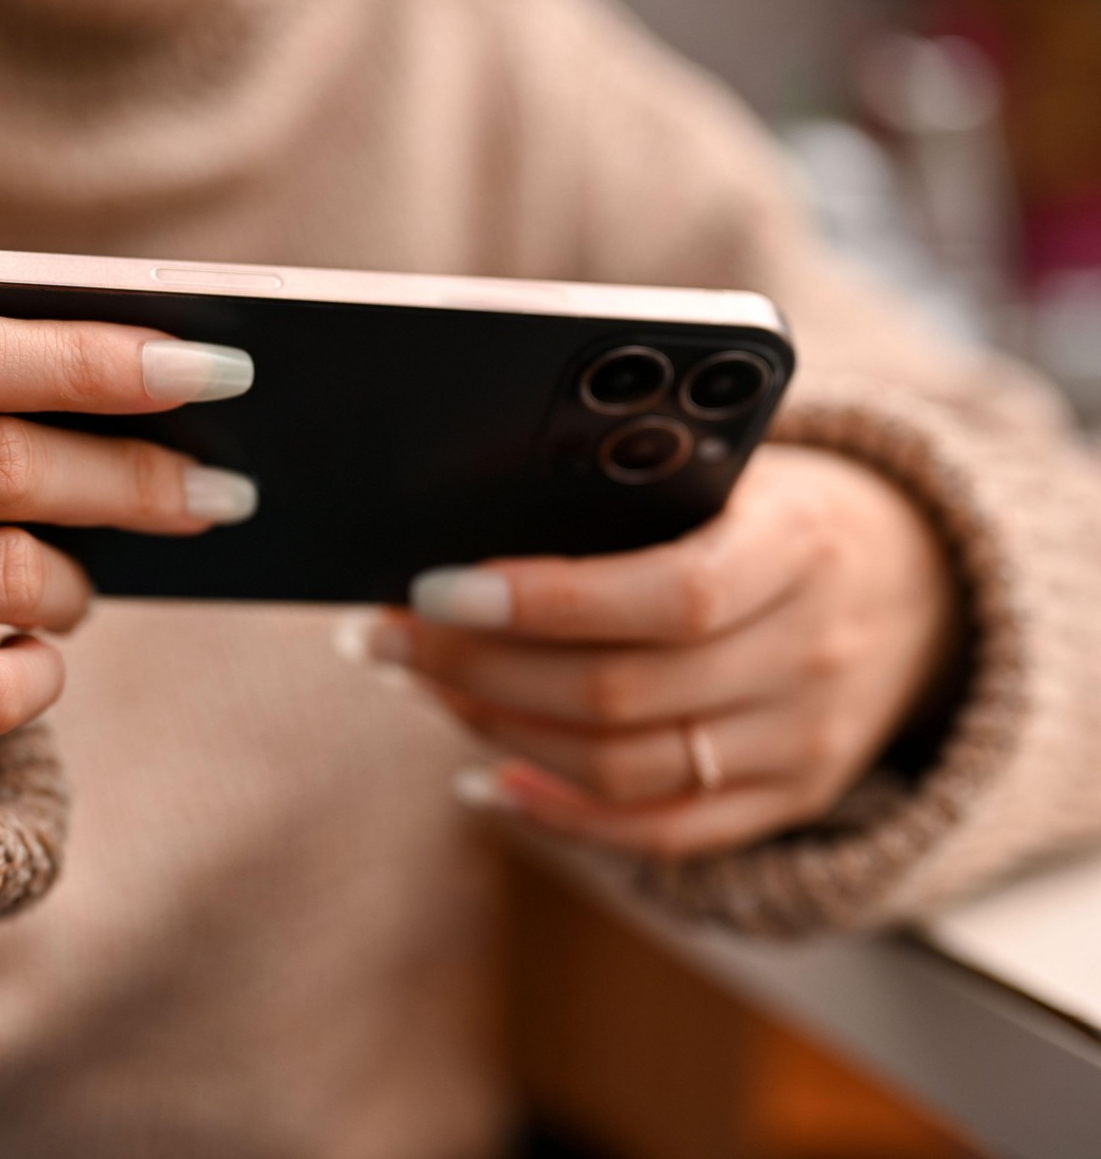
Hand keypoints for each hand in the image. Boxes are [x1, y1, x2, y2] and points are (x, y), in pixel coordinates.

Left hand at [352, 445, 960, 857]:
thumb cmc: (782, 511)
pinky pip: (658, 834)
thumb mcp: (735, 471)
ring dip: (495, 729)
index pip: (664, 595)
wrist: (920, 584)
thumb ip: (632, 494)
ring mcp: (802, 744)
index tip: (431, 589)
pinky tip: (486, 773)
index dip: (538, 600)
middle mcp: (808, 656)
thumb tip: (468, 526)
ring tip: (422, 686)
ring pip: (620, 769)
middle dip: (474, 669)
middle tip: (385, 637)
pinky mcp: (787, 800)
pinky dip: (558, 812)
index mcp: (798, 549)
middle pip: (617, 695)